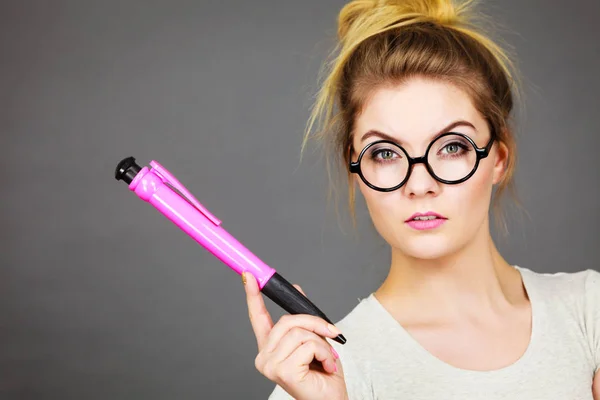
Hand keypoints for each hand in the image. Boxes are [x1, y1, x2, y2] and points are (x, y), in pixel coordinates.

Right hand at [243, 272, 348, 399]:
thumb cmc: (324, 376)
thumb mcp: (315, 340)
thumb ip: (304, 318)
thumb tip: (297, 290)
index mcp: (270, 348)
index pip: (258, 317)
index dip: (253, 295)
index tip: (249, 275)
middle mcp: (264, 356)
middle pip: (287, 320)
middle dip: (314, 323)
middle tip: (331, 334)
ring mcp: (270, 364)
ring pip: (299, 332)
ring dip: (322, 342)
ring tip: (326, 358)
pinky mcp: (281, 370)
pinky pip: (308, 344)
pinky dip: (323, 352)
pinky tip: (325, 366)